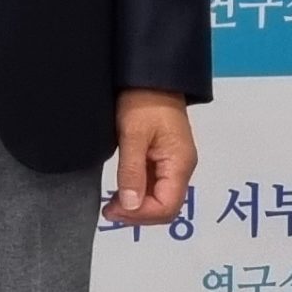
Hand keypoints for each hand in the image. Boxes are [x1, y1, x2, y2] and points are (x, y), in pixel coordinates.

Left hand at [109, 90, 196, 225]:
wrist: (150, 76)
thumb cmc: (142, 101)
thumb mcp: (133, 135)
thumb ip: (131, 171)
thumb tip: (130, 206)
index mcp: (180, 163)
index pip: (166, 206)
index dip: (140, 215)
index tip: (112, 211)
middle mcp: (182, 168)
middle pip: (166, 206)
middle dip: (138, 214)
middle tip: (109, 211)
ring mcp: (174, 163)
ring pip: (160, 198)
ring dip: (138, 206)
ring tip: (112, 205)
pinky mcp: (164, 157)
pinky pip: (156, 185)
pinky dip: (139, 193)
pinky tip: (121, 193)